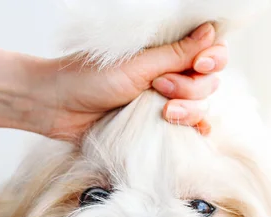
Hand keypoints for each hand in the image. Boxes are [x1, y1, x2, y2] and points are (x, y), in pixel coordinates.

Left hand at [42, 23, 226, 141]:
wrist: (58, 108)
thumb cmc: (88, 80)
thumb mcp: (135, 65)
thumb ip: (175, 53)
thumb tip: (211, 31)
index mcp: (164, 53)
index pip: (208, 52)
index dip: (212, 59)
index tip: (199, 64)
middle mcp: (169, 74)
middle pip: (208, 81)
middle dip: (190, 87)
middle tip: (160, 86)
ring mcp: (164, 101)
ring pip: (201, 105)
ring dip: (190, 109)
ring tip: (164, 110)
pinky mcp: (157, 125)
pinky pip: (190, 128)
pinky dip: (197, 128)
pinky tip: (197, 130)